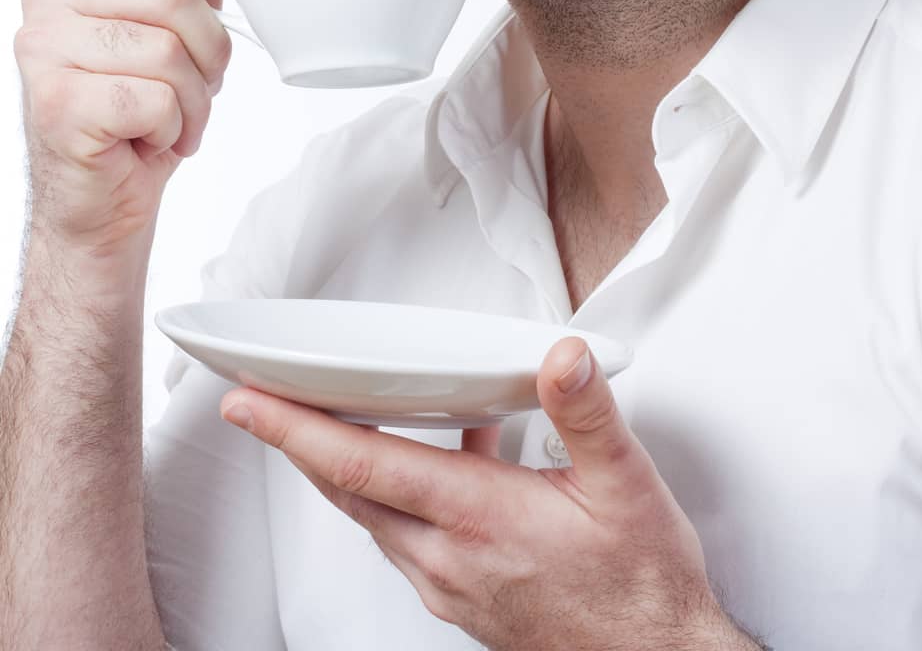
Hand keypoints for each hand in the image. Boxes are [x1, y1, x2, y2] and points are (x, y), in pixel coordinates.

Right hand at [13, 0, 231, 260]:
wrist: (102, 196)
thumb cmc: (141, 105)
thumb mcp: (176, 23)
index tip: (201, 12)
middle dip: (210, 48)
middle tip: (198, 81)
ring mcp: (44, 46)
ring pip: (168, 50)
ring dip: (194, 97)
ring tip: (172, 116)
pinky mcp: (56, 102)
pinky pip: (155, 100)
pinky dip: (172, 128)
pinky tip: (147, 137)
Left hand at [219, 335, 727, 650]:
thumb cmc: (640, 585)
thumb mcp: (625, 483)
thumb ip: (584, 412)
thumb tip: (559, 356)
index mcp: (478, 519)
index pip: (363, 465)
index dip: (297, 429)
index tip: (250, 402)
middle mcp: (448, 557)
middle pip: (349, 490)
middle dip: (299, 441)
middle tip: (262, 401)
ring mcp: (450, 584)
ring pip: (373, 517)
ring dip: (343, 467)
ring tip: (334, 419)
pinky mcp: (462, 598)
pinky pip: (406, 537)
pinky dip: (396, 492)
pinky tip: (442, 461)